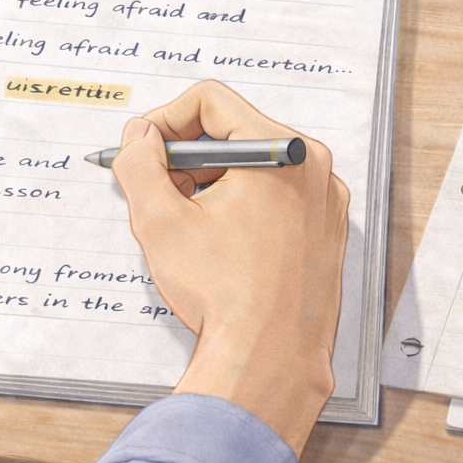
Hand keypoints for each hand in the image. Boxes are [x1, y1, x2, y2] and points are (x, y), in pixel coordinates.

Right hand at [111, 80, 348, 456]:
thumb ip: (139, 164)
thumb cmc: (226, 297)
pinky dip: (238, 204)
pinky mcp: (324, 229)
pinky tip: (216, 242)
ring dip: (209, 181)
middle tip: (157, 191)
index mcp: (282, 153)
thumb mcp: (160, 221)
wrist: (271, 362)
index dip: (164, 120)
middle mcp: (313, 168)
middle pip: (233, 130)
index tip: (142, 152)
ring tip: (185, 224)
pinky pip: (275, 194)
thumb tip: (138, 137)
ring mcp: (324, 201)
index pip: (211, 100)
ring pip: (253, 163)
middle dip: (185, 155)